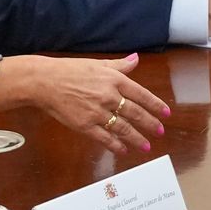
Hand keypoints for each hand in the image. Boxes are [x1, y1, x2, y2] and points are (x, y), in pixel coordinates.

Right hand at [34, 53, 170, 154]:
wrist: (44, 81)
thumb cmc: (70, 70)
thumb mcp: (97, 64)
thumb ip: (119, 65)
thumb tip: (135, 59)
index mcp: (114, 80)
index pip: (142, 94)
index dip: (156, 105)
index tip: (166, 113)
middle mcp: (109, 96)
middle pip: (136, 113)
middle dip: (150, 124)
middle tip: (160, 131)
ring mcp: (97, 112)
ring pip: (123, 128)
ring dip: (137, 139)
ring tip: (146, 146)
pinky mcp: (85, 125)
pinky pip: (105, 137)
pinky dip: (116, 145)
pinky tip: (123, 149)